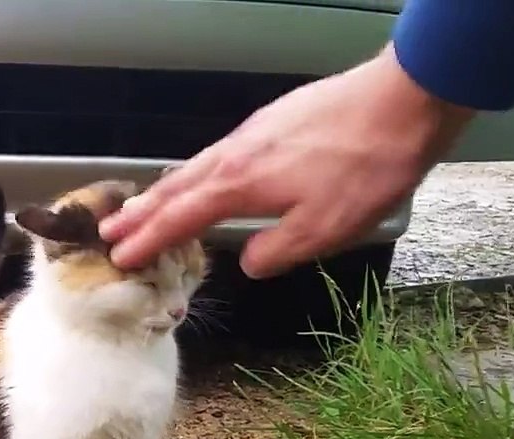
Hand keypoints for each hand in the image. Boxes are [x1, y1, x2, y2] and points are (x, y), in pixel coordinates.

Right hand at [100, 43, 475, 278]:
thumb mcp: (324, 228)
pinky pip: (218, 153)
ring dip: (164, 191)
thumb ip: (277, 252)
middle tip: (109, 230)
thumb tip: (249, 262)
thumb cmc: (367, 168)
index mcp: (238, 184)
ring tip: (143, 206)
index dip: (148, 240)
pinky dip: (195, 172)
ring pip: (195, 167)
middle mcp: (235, 154)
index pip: (179, 218)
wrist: (404, 99)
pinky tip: (204, 177)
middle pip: (175, 187)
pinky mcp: (274, 122)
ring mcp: (253, 133)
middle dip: (141, 212)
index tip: (121, 257)